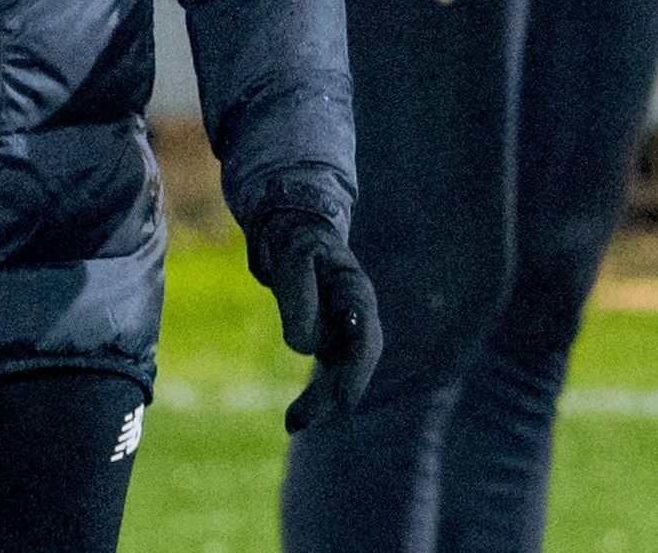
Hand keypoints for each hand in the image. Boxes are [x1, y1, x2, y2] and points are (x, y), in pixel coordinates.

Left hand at [250, 209, 380, 432]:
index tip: (346, 400)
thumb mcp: (294, 254)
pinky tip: (295, 420)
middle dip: (332, 394)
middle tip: (300, 421)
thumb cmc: (296, 240)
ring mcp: (343, 332)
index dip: (358, 371)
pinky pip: (325, 376)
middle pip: (353, 364)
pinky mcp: (327, 343)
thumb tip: (303, 346)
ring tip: (292, 423)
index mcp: (356, 292)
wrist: (292, 233)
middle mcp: (356, 318)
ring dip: (321, 402)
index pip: (366, 338)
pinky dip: (313, 398)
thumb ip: (298, 295)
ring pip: (340, 375)